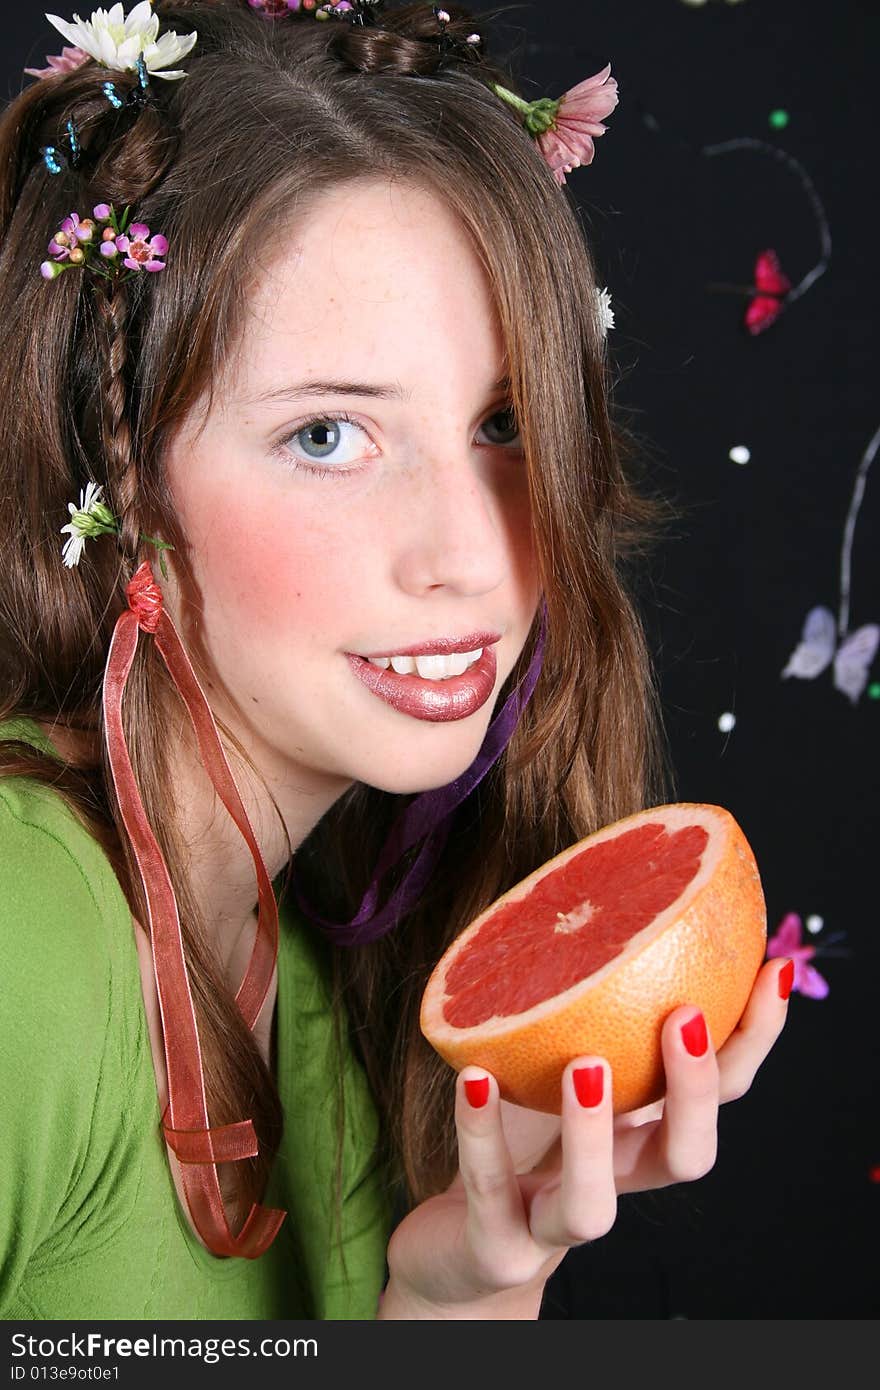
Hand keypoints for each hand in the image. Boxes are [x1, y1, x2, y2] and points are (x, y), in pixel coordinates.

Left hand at [380, 956, 791, 1317]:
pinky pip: (490, 1192)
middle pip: (684, 1157)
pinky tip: (475, 1074)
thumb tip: (612, 895)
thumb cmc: (516, 1140)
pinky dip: (481, 1132)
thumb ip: (589, 1012)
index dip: (753, 1040)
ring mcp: (553, 1225)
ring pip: (592, 1206)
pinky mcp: (495, 1246)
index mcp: (641, 1136)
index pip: (722, 1095)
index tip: (772, 969)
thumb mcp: (559, 1069)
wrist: (457, 1250)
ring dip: (591, 1133)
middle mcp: (613, 1182)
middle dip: (695, 1092)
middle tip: (684, 1017)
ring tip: (585, 1064)